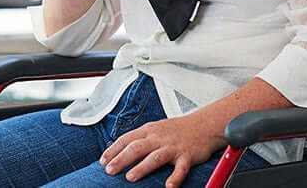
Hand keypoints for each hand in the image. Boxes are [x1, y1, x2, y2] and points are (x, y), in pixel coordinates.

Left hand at [99, 114, 224, 186]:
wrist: (203, 124)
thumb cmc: (178, 129)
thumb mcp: (157, 128)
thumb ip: (141, 138)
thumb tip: (121, 149)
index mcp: (150, 130)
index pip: (127, 138)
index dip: (113, 149)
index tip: (103, 161)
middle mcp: (159, 137)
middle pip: (137, 147)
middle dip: (121, 159)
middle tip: (109, 170)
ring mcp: (173, 147)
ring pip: (155, 157)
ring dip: (142, 167)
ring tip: (130, 177)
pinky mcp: (187, 156)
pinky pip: (180, 168)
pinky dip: (175, 177)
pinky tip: (168, 186)